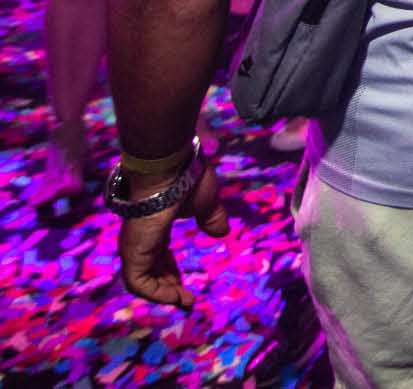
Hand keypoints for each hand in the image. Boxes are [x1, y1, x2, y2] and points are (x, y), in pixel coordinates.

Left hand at [117, 154, 229, 309]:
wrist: (168, 169)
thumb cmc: (186, 180)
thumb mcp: (206, 203)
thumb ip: (212, 218)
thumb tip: (222, 231)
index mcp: (154, 227)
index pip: (158, 256)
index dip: (171, 273)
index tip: (185, 286)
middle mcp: (141, 239)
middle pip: (151, 271)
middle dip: (168, 286)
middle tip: (186, 299)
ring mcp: (134, 246)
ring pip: (142, 281)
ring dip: (163, 294)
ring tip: (184, 301)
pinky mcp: (132, 252)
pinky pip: (139, 283)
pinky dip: (156, 293)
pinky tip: (175, 297)